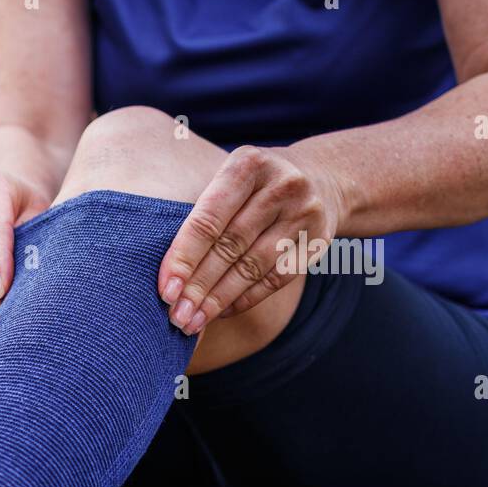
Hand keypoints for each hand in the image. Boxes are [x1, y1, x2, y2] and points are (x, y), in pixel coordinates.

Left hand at [158, 145, 346, 333]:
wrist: (323, 178)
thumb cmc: (254, 186)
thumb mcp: (230, 180)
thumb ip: (203, 216)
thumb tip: (168, 276)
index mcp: (248, 165)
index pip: (208, 220)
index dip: (184, 258)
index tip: (165, 291)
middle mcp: (282, 185)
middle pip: (229, 246)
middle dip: (198, 286)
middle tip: (175, 315)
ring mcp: (305, 213)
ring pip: (252, 267)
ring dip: (218, 300)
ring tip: (193, 322)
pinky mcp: (319, 240)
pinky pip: (275, 279)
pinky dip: (244, 299)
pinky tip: (221, 312)